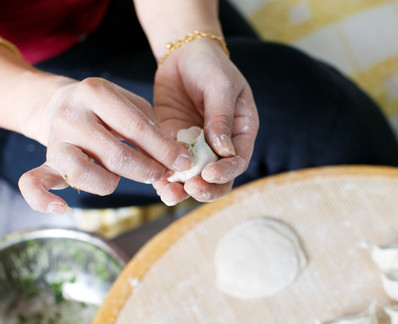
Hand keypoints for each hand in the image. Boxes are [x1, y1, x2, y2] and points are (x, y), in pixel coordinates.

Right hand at [18, 77, 191, 213]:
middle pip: (115, 154)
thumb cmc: (110, 109)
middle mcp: (71, 115)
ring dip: (109, 183)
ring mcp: (55, 139)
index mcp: (96, 92)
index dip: (164, 149)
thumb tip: (178, 160)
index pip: (136, 127)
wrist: (62, 103)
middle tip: (161, 174)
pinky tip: (62, 207)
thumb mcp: (132, 105)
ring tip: (119, 178)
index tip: (184, 162)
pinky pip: (32, 183)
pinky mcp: (45, 161)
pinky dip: (42, 199)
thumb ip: (154, 129)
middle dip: (146, 170)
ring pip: (81, 172)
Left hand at [151, 38, 258, 204]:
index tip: (209, 174)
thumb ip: (221, 118)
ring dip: (182, 189)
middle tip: (191, 188)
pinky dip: (164, 176)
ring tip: (169, 194)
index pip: (238, 161)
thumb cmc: (210, 66)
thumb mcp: (220, 86)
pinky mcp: (174, 143)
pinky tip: (156, 183)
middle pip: (218, 178)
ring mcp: (197, 147)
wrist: (183, 55)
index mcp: (241, 133)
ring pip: (193, 177)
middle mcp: (221, 145)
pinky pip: (171, 165)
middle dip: (205, 187)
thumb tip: (224, 151)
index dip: (226, 172)